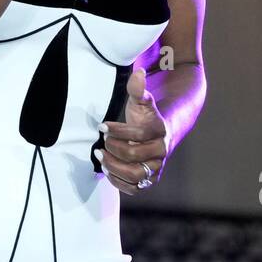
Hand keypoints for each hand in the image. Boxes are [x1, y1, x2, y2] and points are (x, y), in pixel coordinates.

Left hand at [95, 68, 170, 194]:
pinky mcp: (149, 181)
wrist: (160, 135)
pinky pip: (134, 188)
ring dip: (114, 167)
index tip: (102, 126)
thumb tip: (139, 73)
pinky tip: (107, 170)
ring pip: (135, 175)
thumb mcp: (141, 102)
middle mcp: (161, 152)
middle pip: (135, 157)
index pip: (139, 135)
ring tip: (100, 157)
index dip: (118, 131)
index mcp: (160, 132)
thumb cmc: (146, 118)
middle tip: (101, 144)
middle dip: (113, 149)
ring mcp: (156, 168)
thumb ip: (139, 89)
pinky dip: (118, 182)